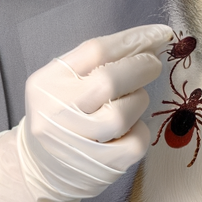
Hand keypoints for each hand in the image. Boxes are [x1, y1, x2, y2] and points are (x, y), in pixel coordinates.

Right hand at [0, 24, 172, 201]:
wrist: (40, 168)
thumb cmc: (62, 113)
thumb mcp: (65, 81)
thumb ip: (99, 62)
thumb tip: (150, 42)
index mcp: (48, 82)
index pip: (95, 50)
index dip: (134, 39)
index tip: (161, 33)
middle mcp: (57, 111)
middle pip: (109, 80)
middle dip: (142, 67)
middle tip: (153, 64)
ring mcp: (77, 142)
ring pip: (124, 112)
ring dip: (138, 100)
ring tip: (131, 100)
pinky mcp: (100, 166)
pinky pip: (136, 141)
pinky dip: (140, 130)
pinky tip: (129, 129)